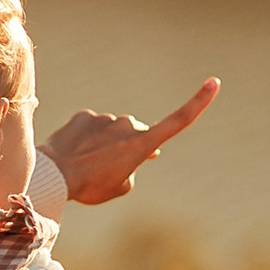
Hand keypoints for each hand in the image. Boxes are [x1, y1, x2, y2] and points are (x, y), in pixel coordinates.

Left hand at [38, 78, 219, 206]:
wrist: (55, 174)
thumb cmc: (91, 186)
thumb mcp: (120, 187)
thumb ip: (131, 170)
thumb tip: (130, 157)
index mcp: (143, 143)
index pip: (179, 120)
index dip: (199, 102)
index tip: (214, 82)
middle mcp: (128, 125)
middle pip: (136, 135)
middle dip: (129, 147)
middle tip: (108, 169)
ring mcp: (106, 118)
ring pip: (112, 131)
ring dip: (105, 144)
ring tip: (86, 164)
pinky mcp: (86, 116)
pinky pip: (92, 127)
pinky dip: (87, 139)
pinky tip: (74, 152)